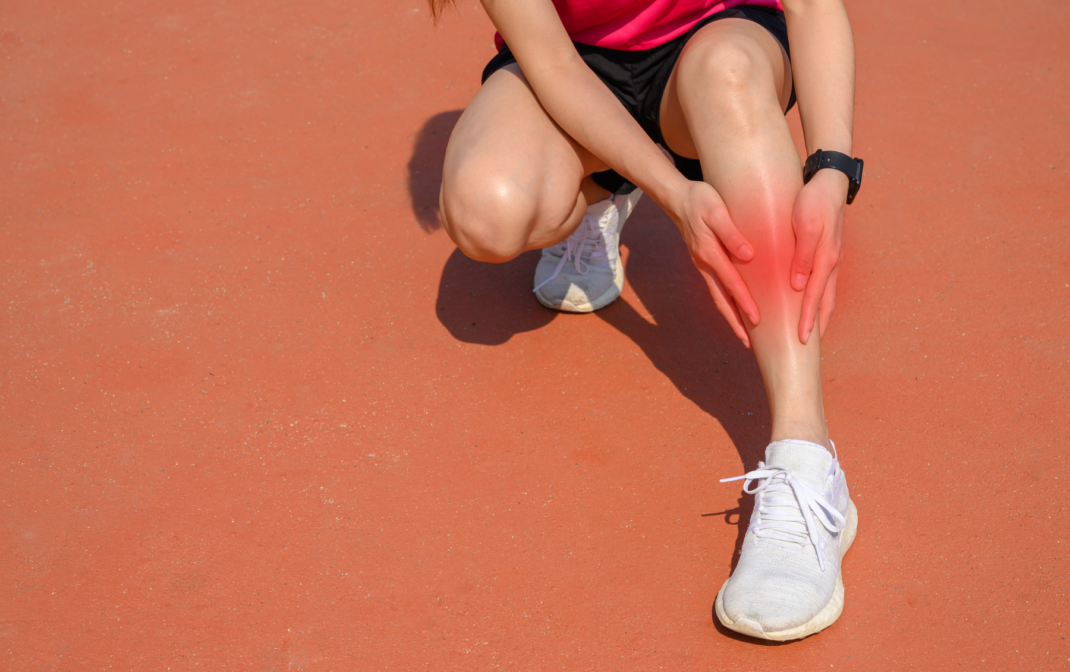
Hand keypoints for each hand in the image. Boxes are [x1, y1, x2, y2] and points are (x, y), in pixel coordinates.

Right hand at [668, 180, 758, 347]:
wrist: (677, 198)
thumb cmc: (700, 201)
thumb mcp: (717, 212)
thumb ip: (732, 234)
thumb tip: (748, 255)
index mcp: (710, 254)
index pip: (731, 284)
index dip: (745, 303)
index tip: (757, 320)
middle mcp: (705, 265)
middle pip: (721, 301)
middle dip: (735, 323)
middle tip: (749, 343)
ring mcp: (703, 266)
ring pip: (718, 297)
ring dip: (730, 317)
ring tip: (744, 335)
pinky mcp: (704, 262)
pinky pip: (716, 288)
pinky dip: (727, 302)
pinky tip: (737, 308)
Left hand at [789, 168, 847, 343]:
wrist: (829, 182)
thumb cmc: (813, 202)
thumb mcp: (804, 226)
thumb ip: (802, 256)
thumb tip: (798, 286)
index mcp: (825, 259)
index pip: (814, 297)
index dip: (807, 319)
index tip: (801, 339)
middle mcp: (831, 263)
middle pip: (825, 302)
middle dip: (817, 325)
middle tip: (807, 347)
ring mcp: (832, 259)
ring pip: (827, 295)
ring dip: (819, 315)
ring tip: (811, 332)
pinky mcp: (828, 253)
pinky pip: (824, 283)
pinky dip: (819, 299)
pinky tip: (809, 303)